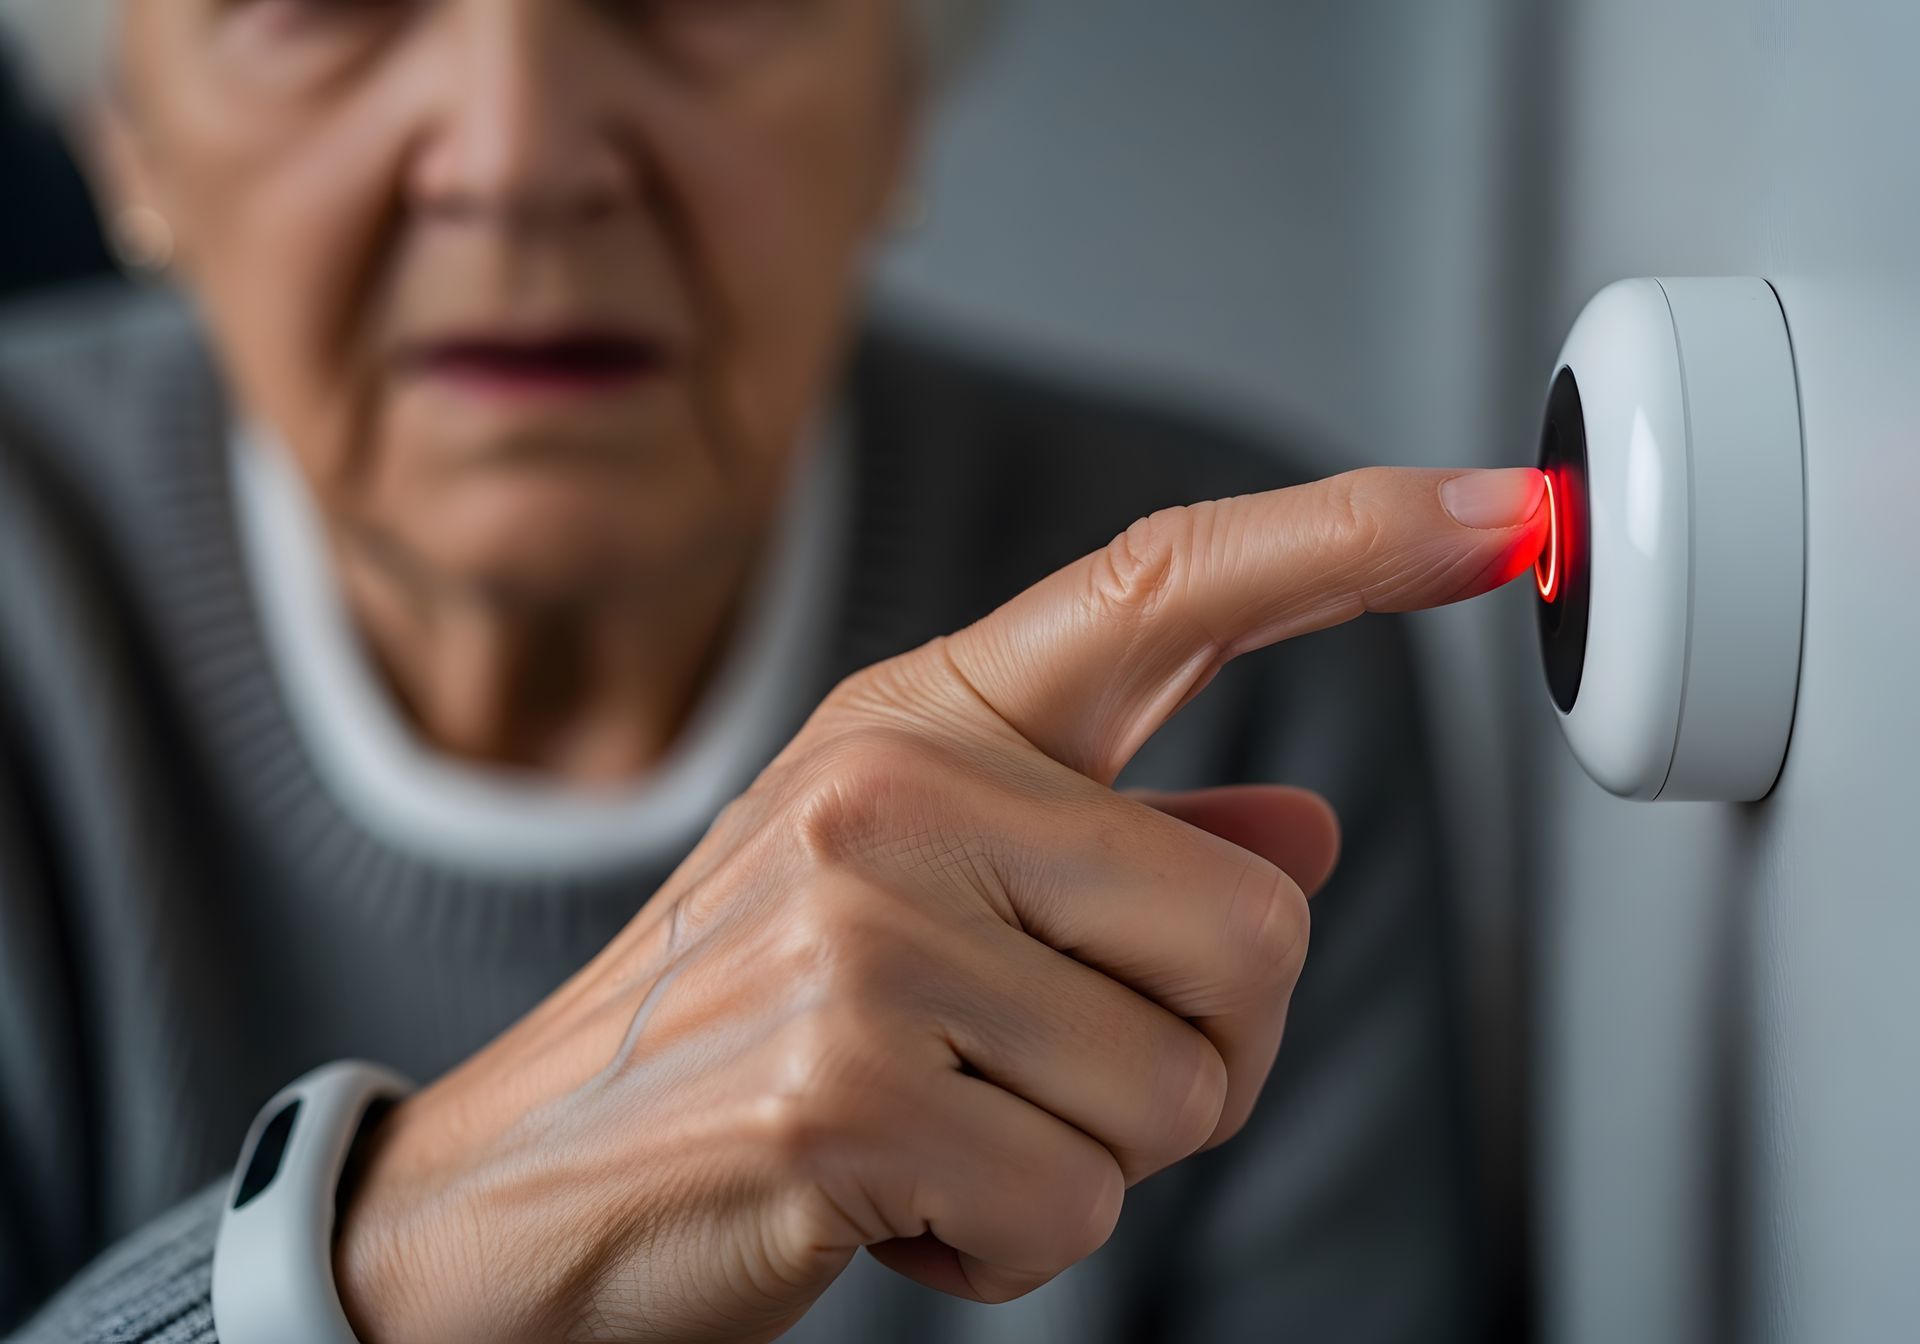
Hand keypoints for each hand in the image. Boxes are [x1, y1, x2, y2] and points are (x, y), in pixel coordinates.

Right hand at [333, 467, 1546, 1342]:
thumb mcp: (921, 898)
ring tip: (938, 1129)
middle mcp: (895, 794)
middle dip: (1199, 1051)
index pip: (1164, 587)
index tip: (1492, 512)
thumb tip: (1307, 837)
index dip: (1346, 541)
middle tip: (1045, 1073)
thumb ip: (1119, 855)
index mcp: (921, 723)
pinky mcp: (840, 1088)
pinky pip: (1075, 1211)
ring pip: (1180, 1095)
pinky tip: (895, 1203)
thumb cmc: (737, 1027)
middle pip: (1257, 932)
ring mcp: (862, 935)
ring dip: (1086, 1158)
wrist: (520, 1187)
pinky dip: (1009, 1249)